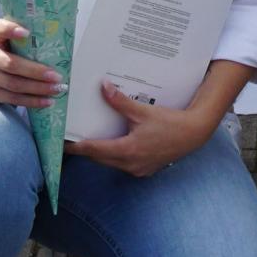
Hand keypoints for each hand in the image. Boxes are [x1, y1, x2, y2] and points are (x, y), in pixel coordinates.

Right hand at [0, 17, 66, 109]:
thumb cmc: (8, 51)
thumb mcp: (11, 40)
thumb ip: (28, 39)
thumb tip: (61, 42)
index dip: (11, 30)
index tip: (27, 32)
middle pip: (12, 64)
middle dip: (36, 71)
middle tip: (57, 76)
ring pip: (14, 84)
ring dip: (38, 89)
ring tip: (56, 89)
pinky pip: (13, 98)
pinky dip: (32, 101)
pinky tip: (47, 101)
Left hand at [64, 79, 214, 177]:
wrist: (193, 134)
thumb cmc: (170, 122)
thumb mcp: (143, 111)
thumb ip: (121, 101)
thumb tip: (103, 86)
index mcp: (127, 150)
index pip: (94, 150)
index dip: (77, 146)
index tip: (63, 143)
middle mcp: (129, 164)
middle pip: (100, 158)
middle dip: (86, 149)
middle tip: (72, 139)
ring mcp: (137, 169)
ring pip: (110, 162)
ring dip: (100, 152)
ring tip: (90, 138)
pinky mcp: (143, 169)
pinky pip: (122, 164)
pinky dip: (115, 154)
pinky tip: (114, 143)